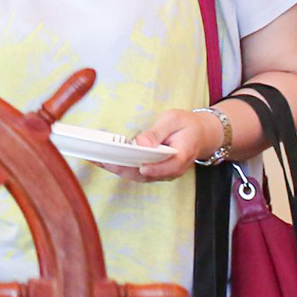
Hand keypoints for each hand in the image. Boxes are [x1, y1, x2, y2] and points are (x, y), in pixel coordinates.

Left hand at [102, 108, 216, 182]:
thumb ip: (157, 132)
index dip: (151, 169)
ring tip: (96, 159)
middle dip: (123, 169)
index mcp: (180, 156)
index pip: (166, 167)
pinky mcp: (153, 172)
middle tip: (102, 159)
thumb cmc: (186, 125)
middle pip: (145, 175)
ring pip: (137, 176)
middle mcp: (170, 170)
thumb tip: (140, 143)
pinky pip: (135, 173)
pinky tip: (103, 160)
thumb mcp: (174, 120)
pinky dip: (119, 167)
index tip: (137, 166)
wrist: (199, 135)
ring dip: (117, 169)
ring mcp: (161, 173)